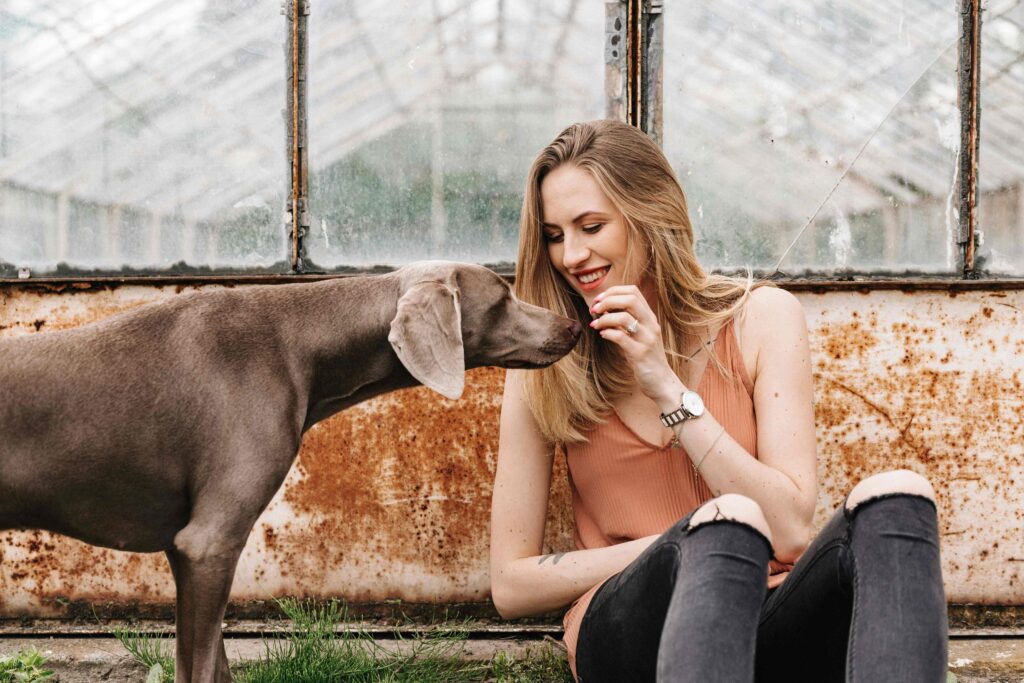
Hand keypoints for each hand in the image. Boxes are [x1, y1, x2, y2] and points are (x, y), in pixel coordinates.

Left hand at [589, 285, 684, 403]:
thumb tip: (604, 310)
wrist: (661, 382)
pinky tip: (602, 335)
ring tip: (595, 324)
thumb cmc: (645, 359)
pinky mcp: (641, 354)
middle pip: (630, 299)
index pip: (633, 291)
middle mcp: (651, 325)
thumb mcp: (638, 336)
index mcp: (650, 318)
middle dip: (608, 300)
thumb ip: (626, 322)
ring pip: (624, 317)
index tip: (599, 300)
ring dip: (604, 318)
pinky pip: (621, 337)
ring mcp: (647, 338)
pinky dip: (608, 333)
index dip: (613, 291)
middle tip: (594, 310)